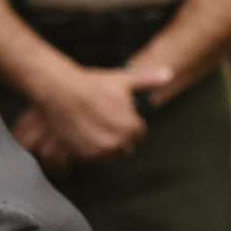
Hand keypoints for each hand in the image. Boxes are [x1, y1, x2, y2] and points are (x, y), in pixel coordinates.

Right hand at [20, 63, 173, 167]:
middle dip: (117, 133)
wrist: (61, 91)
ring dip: (104, 142)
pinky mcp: (83, 155)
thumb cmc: (93, 85)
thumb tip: (169, 75)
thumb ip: (148, 81)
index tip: (116, 111)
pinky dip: (90, 147)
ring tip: (92, 122)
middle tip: (103, 116)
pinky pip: (93, 156)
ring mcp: (99, 151)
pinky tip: (83, 130)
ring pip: (109, 151)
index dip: (128, 120)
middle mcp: (117, 143)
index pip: (138, 133)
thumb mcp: (124, 80)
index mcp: (131, 128)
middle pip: (124, 145)